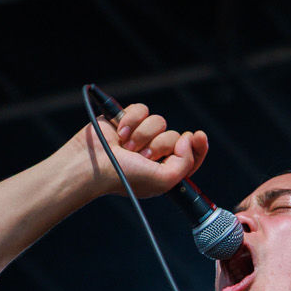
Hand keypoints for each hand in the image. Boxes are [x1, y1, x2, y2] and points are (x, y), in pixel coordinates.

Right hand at [75, 102, 208, 200]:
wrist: (92, 165)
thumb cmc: (124, 178)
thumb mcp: (164, 180)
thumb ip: (186, 163)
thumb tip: (187, 138)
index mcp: (166, 170)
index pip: (191, 155)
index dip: (198, 145)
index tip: (197, 136)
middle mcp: (155, 153)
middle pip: (175, 137)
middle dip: (160, 146)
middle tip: (143, 157)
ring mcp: (141, 136)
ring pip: (159, 122)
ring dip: (143, 135)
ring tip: (128, 147)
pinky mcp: (127, 120)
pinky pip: (142, 110)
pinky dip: (132, 119)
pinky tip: (120, 132)